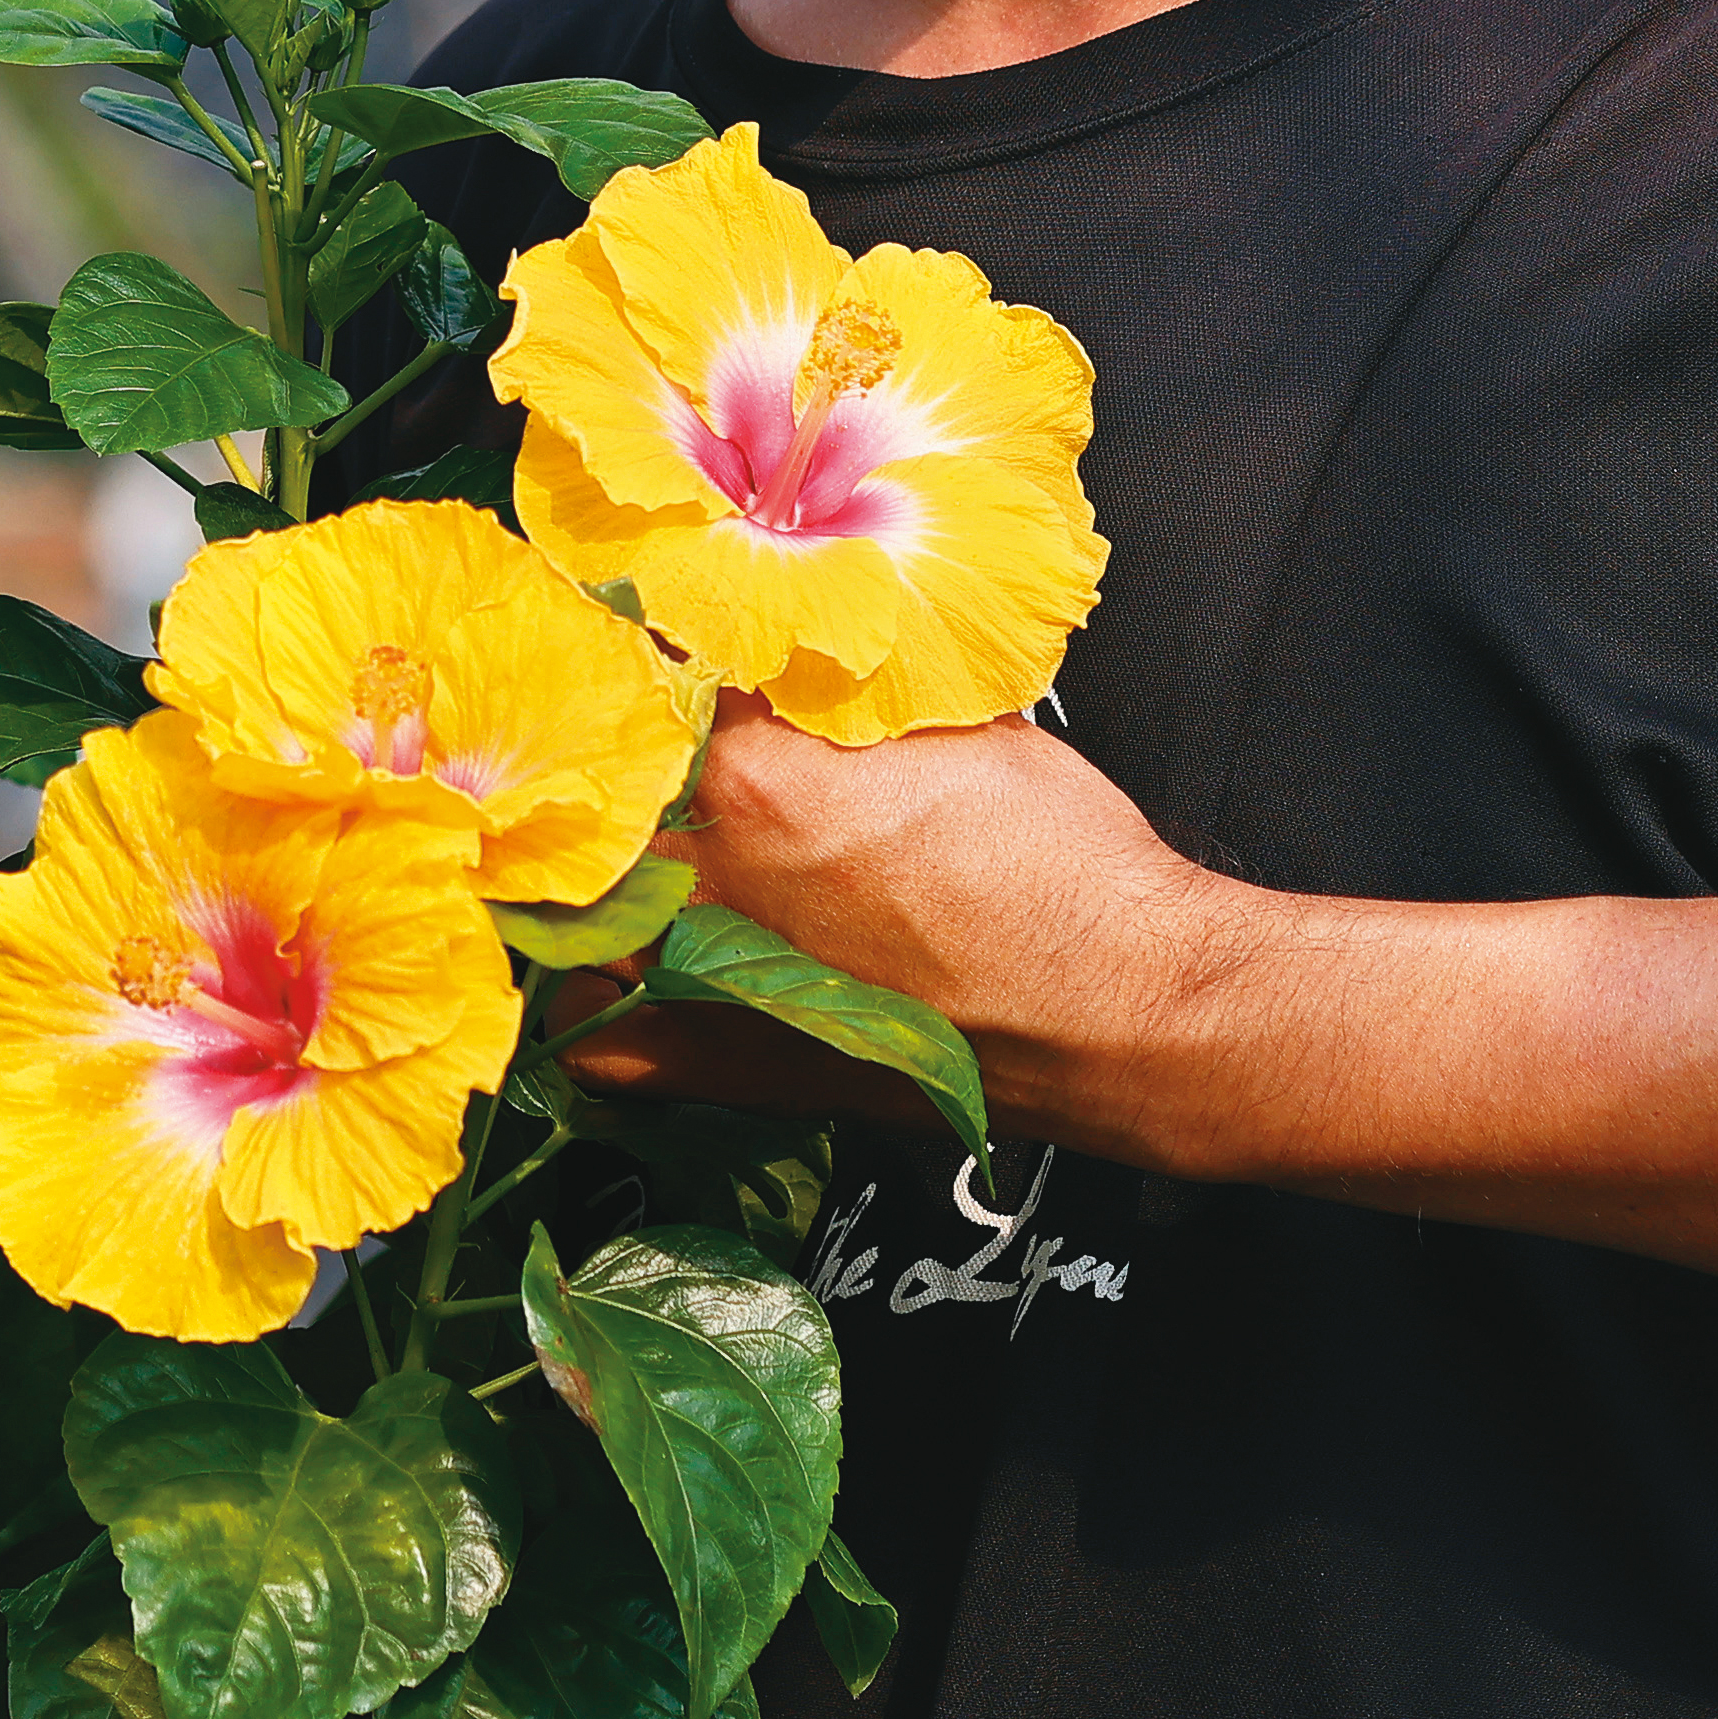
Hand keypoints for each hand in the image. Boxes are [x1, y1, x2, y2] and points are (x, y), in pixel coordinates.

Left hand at [559, 701, 1242, 1154]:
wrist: (1129, 1011)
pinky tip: (619, 979)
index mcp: (761, 774)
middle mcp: (718, 877)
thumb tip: (812, 663)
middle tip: (652, 760)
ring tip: (625, 867)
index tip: (685, 653)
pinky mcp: (733, 1065)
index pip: (672, 683)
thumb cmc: (1069, 873)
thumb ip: (860, 694)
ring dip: (601, 888)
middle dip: (627, 772)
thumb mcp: (965, 726)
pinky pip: (604, 1045)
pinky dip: (599, 1011)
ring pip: (588, 919)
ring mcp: (715, 978)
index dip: (680, 660)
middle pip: (611, 803)